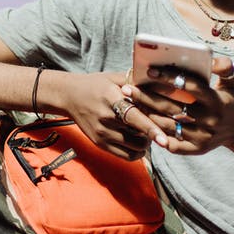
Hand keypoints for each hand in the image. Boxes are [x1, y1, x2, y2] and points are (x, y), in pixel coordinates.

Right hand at [44, 72, 166, 160]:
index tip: (164, 140)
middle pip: (137, 135)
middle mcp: (105, 118)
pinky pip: (126, 155)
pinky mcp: (100, 144)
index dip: (151, 129)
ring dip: (145, 142)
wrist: (69, 96)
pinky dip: (137, 151)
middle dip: (153, 135)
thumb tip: (165, 87)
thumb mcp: (115, 78)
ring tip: (144, 132)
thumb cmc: (96, 85)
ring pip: (135, 147)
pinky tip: (137, 140)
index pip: (134, 117)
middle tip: (159, 128)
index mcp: (111, 99)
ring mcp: (102, 133)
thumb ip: (138, 84)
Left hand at [122, 56, 233, 154]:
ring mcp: (203, 137)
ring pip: (168, 126)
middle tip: (127, 89)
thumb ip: (226, 67)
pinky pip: (173, 145)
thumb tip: (212, 59)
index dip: (169, 78)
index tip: (149, 71)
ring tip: (129, 105)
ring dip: (147, 115)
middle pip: (173, 108)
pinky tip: (142, 125)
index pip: (191, 87)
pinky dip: (157, 137)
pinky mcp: (198, 149)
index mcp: (217, 101)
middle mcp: (210, 120)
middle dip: (147, 97)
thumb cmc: (232, 99)